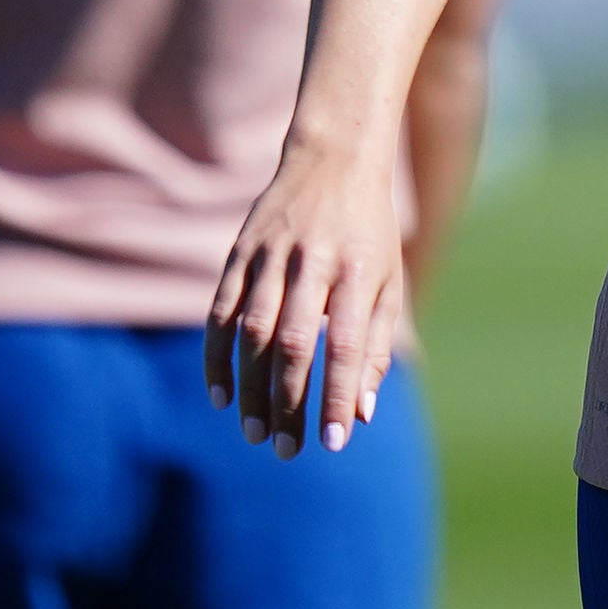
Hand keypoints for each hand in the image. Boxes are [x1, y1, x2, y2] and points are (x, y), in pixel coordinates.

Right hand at [205, 137, 406, 457]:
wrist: (334, 158)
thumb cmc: (369, 232)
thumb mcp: (390, 282)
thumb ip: (378, 347)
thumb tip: (361, 414)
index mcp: (358, 270)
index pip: (346, 345)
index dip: (338, 395)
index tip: (333, 441)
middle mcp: (312, 262)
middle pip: (294, 343)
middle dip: (288, 402)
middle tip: (285, 450)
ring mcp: (270, 255)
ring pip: (253, 332)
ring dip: (250, 388)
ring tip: (254, 434)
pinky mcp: (239, 252)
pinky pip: (220, 312)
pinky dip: (217, 357)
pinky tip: (220, 396)